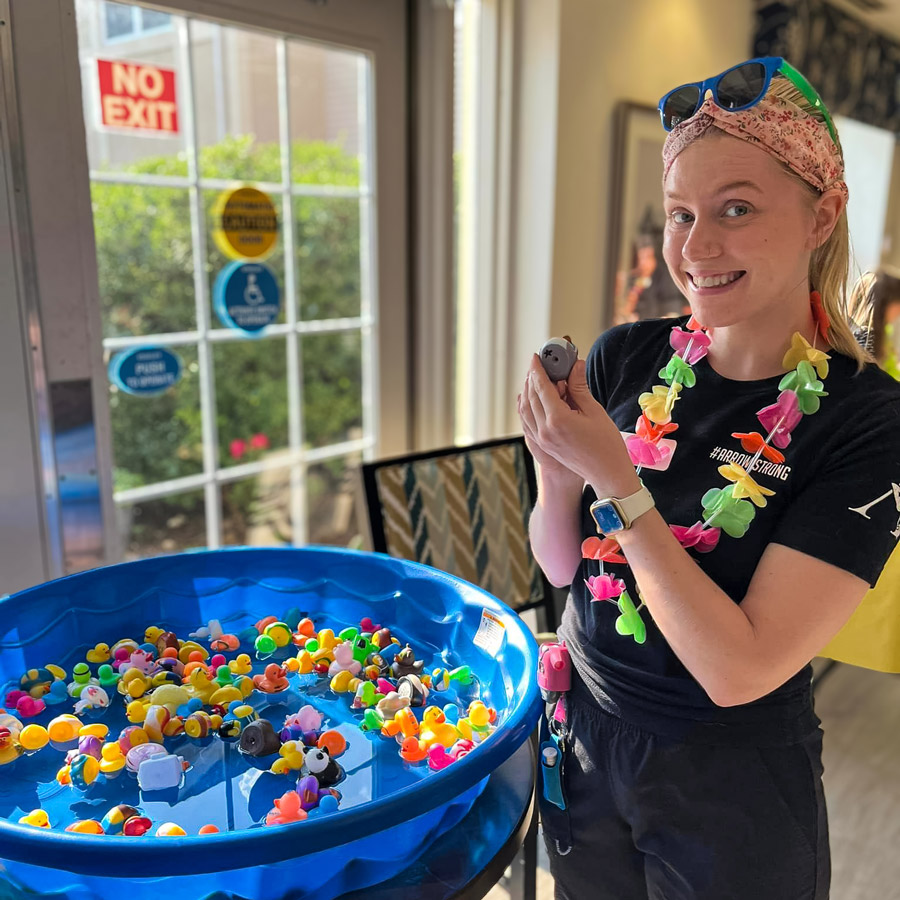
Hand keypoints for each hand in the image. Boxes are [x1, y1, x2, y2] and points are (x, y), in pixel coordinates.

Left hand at [519, 355, 638, 496]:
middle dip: (533, 378)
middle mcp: (544, 430)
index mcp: (557, 420)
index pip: (541, 387)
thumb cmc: (606, 445)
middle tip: (539, 364)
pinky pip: (528, 422)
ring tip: (536, 378)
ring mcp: (541, 440)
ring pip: (526, 410)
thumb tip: (575, 365)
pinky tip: (532, 399)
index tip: (537, 356)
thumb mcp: (594, 411)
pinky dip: (527, 407)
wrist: (607, 474)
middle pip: (530, 397)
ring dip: (528, 392)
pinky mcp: (543, 446)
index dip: (538, 369)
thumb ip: (579, 387)